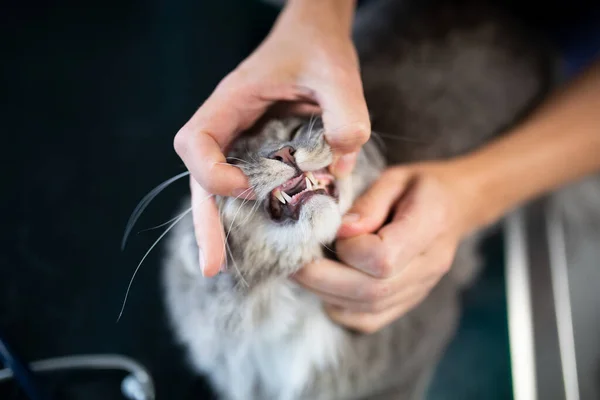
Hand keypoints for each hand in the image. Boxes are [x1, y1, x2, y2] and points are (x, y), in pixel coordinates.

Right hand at [174, 0, 369, 276]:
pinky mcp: (260, 153)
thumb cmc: (317, 47)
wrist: (315, 36)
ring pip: (220, 189)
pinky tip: (265, 241)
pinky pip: (248, 187)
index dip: (211, 173)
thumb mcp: (336, 72)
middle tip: (211, 267)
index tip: (245, 189)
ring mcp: (241, 141)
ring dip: (223, 227)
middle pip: (201, 179)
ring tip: (224, 266)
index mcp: (231, 102)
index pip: (196, 142)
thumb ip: (345, 110)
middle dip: (206, 223)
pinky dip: (253, 214)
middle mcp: (229, 126)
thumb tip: (344, 158)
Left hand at [294, 162, 485, 332]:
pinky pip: (369, 320)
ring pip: (367, 310)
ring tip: (303, 272)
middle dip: (322, 279)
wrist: (456, 206)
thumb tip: (341, 232)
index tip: (334, 229)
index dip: (349, 249)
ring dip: (325, 294)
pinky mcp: (407, 302)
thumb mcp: (396, 178)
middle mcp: (428, 266)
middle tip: (294, 262)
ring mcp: (420, 289)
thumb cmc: (421, 186)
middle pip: (371, 291)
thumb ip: (369, 203)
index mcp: (430, 226)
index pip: (384, 258)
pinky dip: (341, 309)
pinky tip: (328, 287)